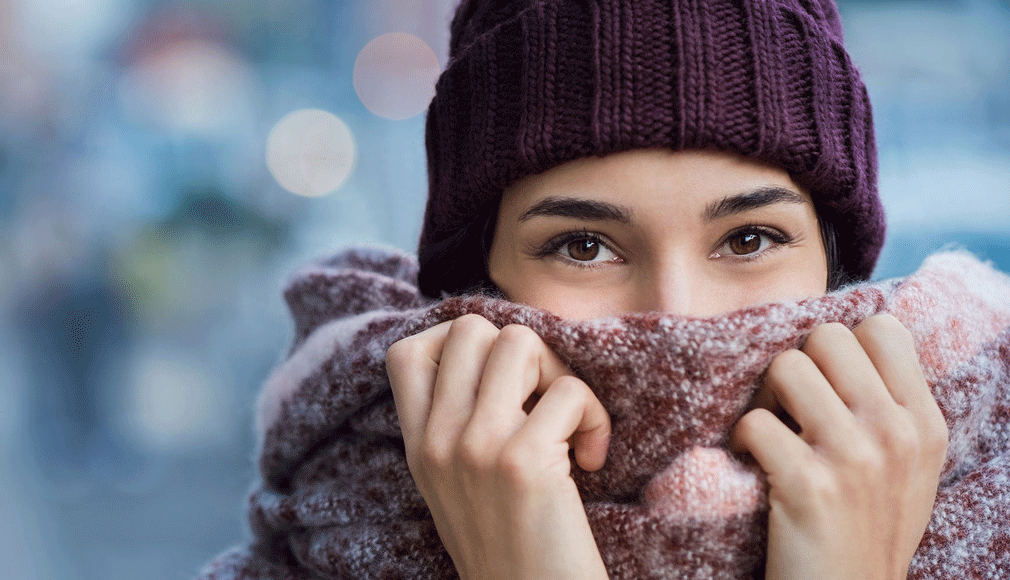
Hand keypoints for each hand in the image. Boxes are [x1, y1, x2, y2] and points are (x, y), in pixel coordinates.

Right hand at [385, 314, 611, 579]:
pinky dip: (595, 418)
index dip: (458, 344)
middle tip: (543, 401)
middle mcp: (437, 441)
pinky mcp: (523, 461)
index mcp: (418, 447)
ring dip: (560, 374)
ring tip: (570, 424)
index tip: (498, 381)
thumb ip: (456, 427)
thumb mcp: (457, 487)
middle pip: (472, 329)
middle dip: (523, 353)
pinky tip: (592, 460)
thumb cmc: (512, 549)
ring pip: (520, 342)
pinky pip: (570, 391)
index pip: (407, 353)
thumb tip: (497, 354)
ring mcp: (476, 447)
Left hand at [731, 314, 948, 579]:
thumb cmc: (867, 528)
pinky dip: (740, 439)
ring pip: (786, 367)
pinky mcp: (808, 484)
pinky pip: (755, 421)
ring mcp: (854, 457)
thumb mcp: (908, 466)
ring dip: (764, 398)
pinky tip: (751, 463)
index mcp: (924, 422)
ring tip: (771, 432)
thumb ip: (890, 406)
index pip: (883, 328)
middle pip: (827, 337)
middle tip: (789, 406)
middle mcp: (895, 432)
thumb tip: (845, 343)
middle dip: (798, 365)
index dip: (842, 347)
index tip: (827, 383)